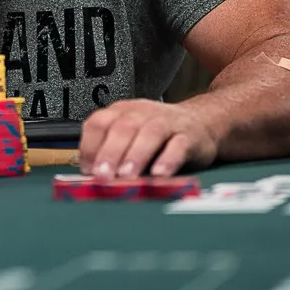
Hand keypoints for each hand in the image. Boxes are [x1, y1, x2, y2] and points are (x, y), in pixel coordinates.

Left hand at [77, 99, 219, 179]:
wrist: (200, 122)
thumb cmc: (158, 135)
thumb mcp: (130, 138)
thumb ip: (111, 154)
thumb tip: (91, 177)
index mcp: (121, 112)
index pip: (98, 123)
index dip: (90, 147)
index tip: (88, 171)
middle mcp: (141, 113)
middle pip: (122, 128)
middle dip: (110, 153)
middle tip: (103, 176)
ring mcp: (167, 122)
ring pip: (149, 133)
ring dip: (135, 155)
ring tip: (127, 176)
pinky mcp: (189, 136)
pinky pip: (178, 146)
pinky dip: (168, 160)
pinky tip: (159, 175)